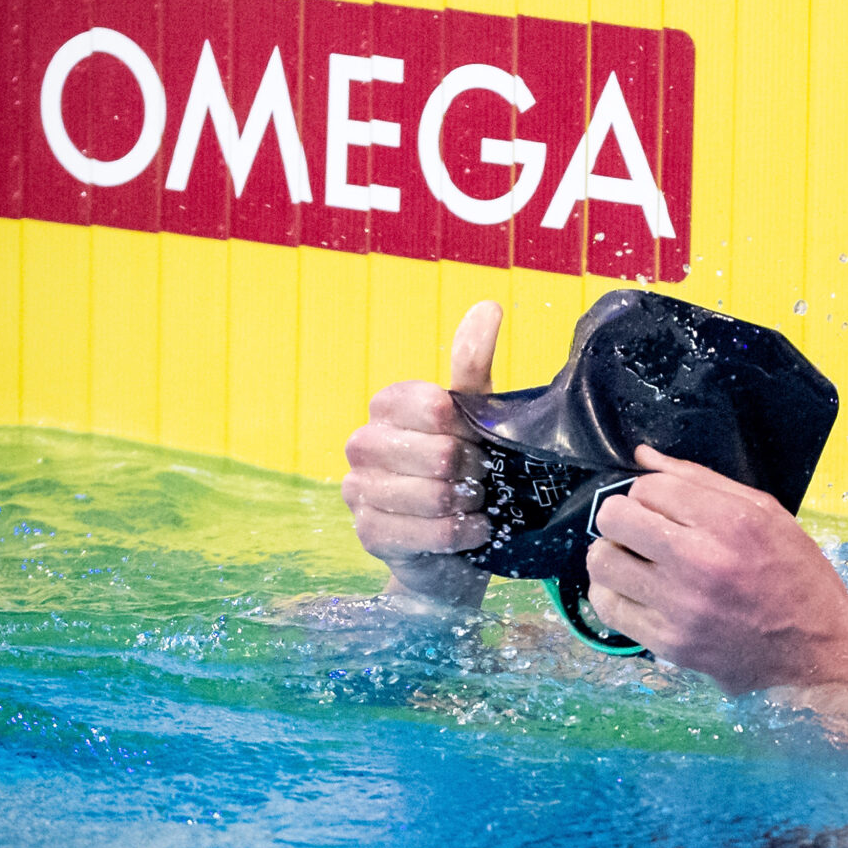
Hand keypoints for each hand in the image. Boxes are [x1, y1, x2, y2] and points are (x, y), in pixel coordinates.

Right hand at [341, 301, 499, 609]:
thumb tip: (489, 306)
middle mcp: (361, 444)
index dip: (469, 430)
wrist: (452, 541)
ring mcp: (358, 492)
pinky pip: (427, 533)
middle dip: (475, 471)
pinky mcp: (369, 535)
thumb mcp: (473, 414)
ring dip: (469, 504)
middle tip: (482, 478)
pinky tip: (474, 529)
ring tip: (476, 502)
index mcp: (386, 406)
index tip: (479, 441)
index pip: (434, 407)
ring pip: (433, 496)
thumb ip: (472, 364)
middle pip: (439, 455)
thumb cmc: (462, 468)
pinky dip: (463, 534)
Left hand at [585, 446, 847, 696]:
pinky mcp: (669, 643)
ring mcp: (681, 606)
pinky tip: (637, 591)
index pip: (649, 486)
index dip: (651, 492)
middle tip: (642, 530)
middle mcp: (701, 560)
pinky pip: (608, 606)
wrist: (817, 652)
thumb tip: (644, 456)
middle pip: (614, 517)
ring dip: (614, 554)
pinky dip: (614, 593)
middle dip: (623, 517)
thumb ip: (701, 480)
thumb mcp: (768, 514)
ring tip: (638, 562)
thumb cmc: (797, 577)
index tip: (665, 507)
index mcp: (731, 521)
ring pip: (602, 561)